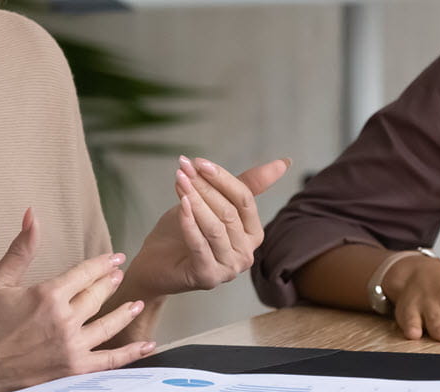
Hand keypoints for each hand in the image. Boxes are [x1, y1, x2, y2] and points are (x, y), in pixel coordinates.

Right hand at [0, 210, 154, 391]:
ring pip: (107, 325)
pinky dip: (130, 353)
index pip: (84, 273)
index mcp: (48, 295)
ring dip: (124, 312)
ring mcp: (71, 346)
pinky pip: (108, 361)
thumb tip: (32, 215)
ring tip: (135, 303)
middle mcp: (64, 319)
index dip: (101, 264)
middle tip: (118, 275)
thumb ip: (21, 248)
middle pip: (97, 296)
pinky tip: (146, 346)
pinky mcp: (72, 368)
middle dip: (110, 283)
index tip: (114, 258)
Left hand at [129, 156, 290, 296]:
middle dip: (205, 186)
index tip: (198, 162)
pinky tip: (181, 203)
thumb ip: (243, 185)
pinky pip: (200, 244)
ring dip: (196, 200)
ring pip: (215, 227)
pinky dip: (189, 222)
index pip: (244, 199)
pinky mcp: (208, 277)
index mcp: (253, 234)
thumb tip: (284, 162)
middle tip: (184, 168)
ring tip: (179, 180)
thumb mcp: (213, 204)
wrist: (155, 265)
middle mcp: (246, 254)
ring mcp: (229, 269)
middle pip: (229, 212)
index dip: (222, 178)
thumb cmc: (184, 233)